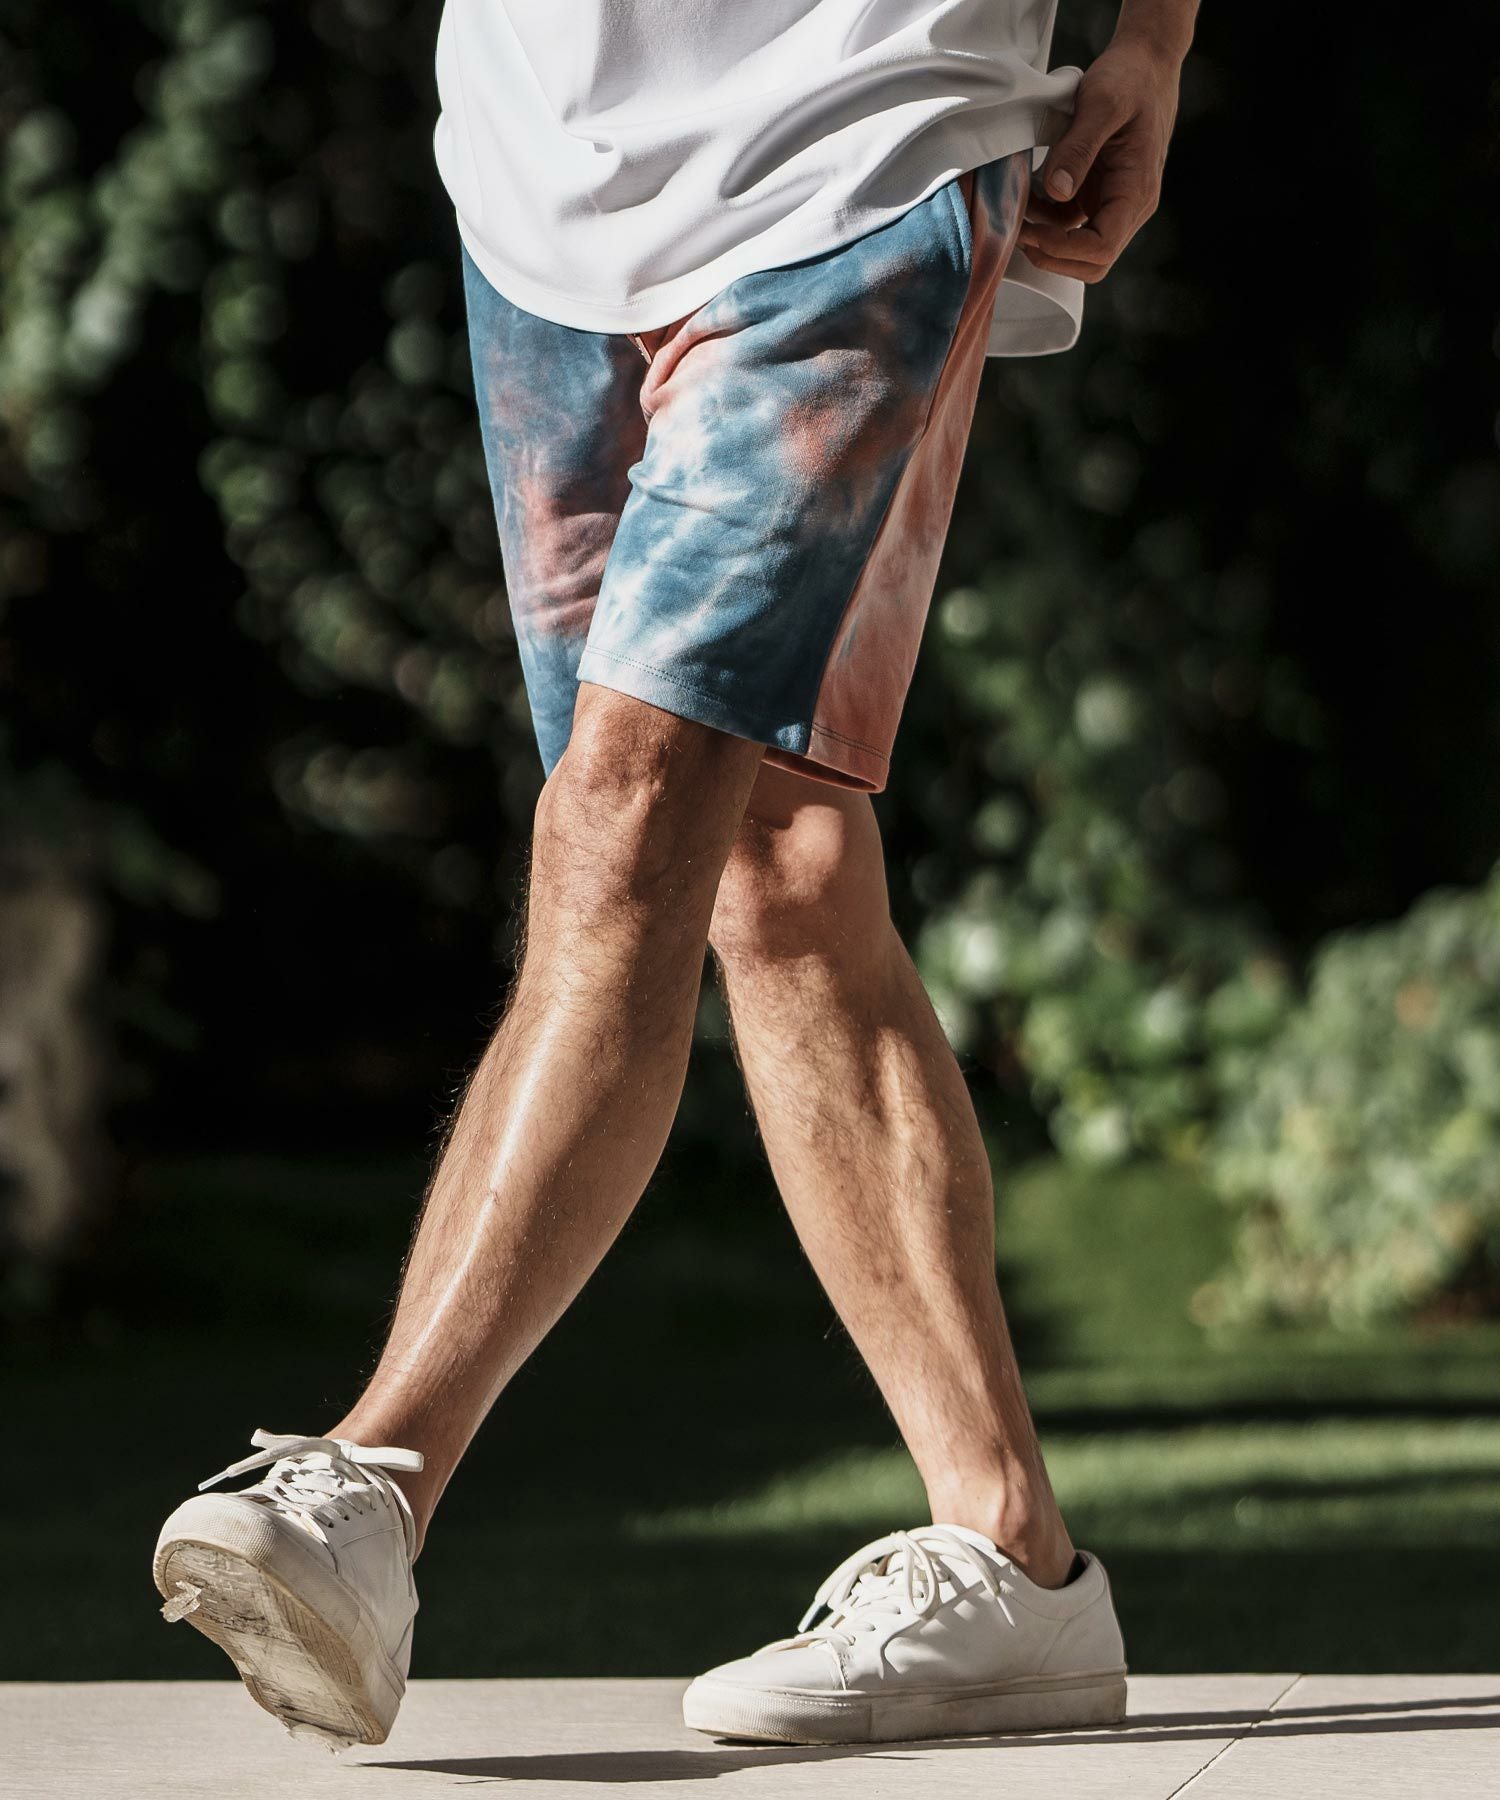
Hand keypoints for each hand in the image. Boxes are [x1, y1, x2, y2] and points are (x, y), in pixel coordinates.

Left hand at [1019, 34, 1184, 283]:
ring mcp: (1112, 203)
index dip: (1064, 250)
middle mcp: (1129, 206)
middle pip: (1092, 263)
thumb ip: (1078, 148)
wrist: (1146, 63)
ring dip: (1045, 241)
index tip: (1033, 232)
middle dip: (1053, 256)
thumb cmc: (1129, 79)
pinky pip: (1069, 224)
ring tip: (1015, 215)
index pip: (1102, 248)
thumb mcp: (1101, 103)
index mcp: (1136, 192)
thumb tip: (1057, 190)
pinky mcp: (1096, 195)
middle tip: (1018, 233)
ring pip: (1078, 249)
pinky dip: (1045, 221)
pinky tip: (1026, 200)